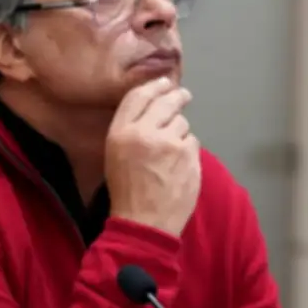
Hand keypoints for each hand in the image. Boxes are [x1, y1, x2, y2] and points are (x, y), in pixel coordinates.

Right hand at [105, 77, 200, 236]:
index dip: (154, 86)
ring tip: (172, 150)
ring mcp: (171, 144)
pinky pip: (193, 142)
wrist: (145, 224)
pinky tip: (180, 163)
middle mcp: (146, 132)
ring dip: (180, 131)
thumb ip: (131, 128)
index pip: (139, 96)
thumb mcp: (115, 155)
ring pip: (182, 123)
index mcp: (121, 132)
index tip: (165, 83)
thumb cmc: (126, 191)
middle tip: (183, 95)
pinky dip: (188, 149)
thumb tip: (155, 105)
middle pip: (166, 102)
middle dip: (177, 96)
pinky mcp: (190, 157)